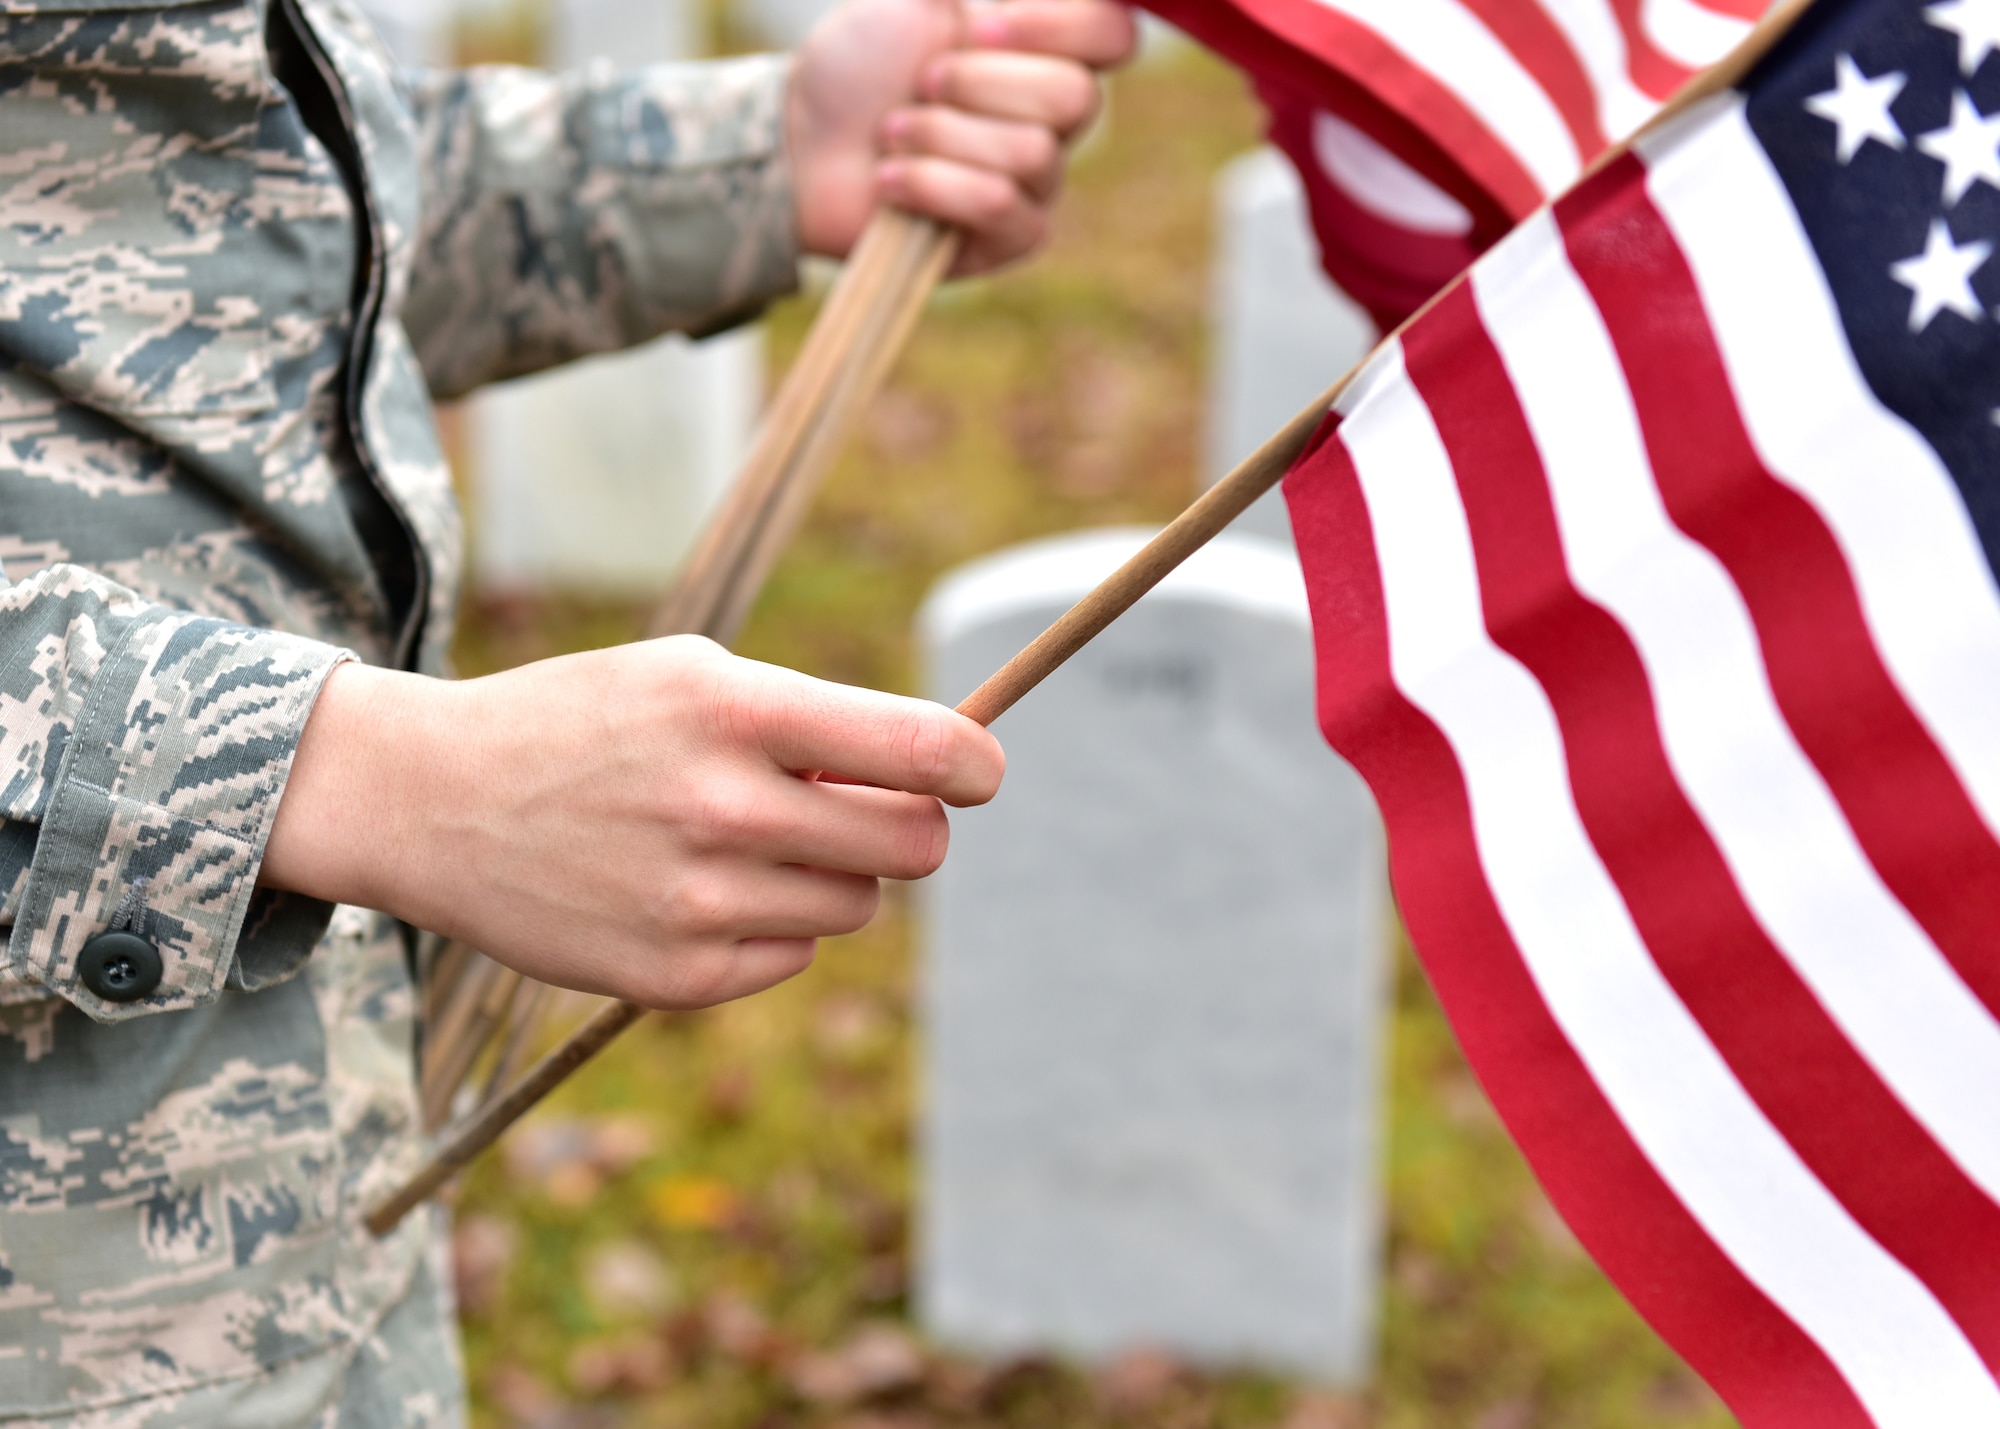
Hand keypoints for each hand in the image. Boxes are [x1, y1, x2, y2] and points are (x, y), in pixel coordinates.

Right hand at [261, 638, 1004, 1009]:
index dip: (974, 763)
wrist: (433, 802)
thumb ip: (814, 719)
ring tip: (744, 842)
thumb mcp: (691, 677)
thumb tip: (945, 769)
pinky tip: (695, 890)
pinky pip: (793, 957)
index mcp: (735, 712)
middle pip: (914, 847)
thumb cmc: (584, 723)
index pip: (920, 750)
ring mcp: (699, 904)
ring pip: (857, 906)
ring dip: (830, 876)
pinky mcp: (676, 978)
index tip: (980, 772)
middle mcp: (724, 810)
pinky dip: (771, 928)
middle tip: (860, 809)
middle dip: (908, 827)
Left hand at [787, 0, 1136, 274]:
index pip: (1111, 34)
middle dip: (979, 85)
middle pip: (1075, 99)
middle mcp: (1054, 117)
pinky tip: (891, 181)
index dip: (1060, 26)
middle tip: (923, 85)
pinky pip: (999, 204)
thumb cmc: (859, 66)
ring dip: (940, 135)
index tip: (982, 23)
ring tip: (892, 135)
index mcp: (1045, 49)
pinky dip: (932, 184)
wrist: (800, 142)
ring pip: (1029, 154)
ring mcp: (1038, 182)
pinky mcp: (1010, 237)